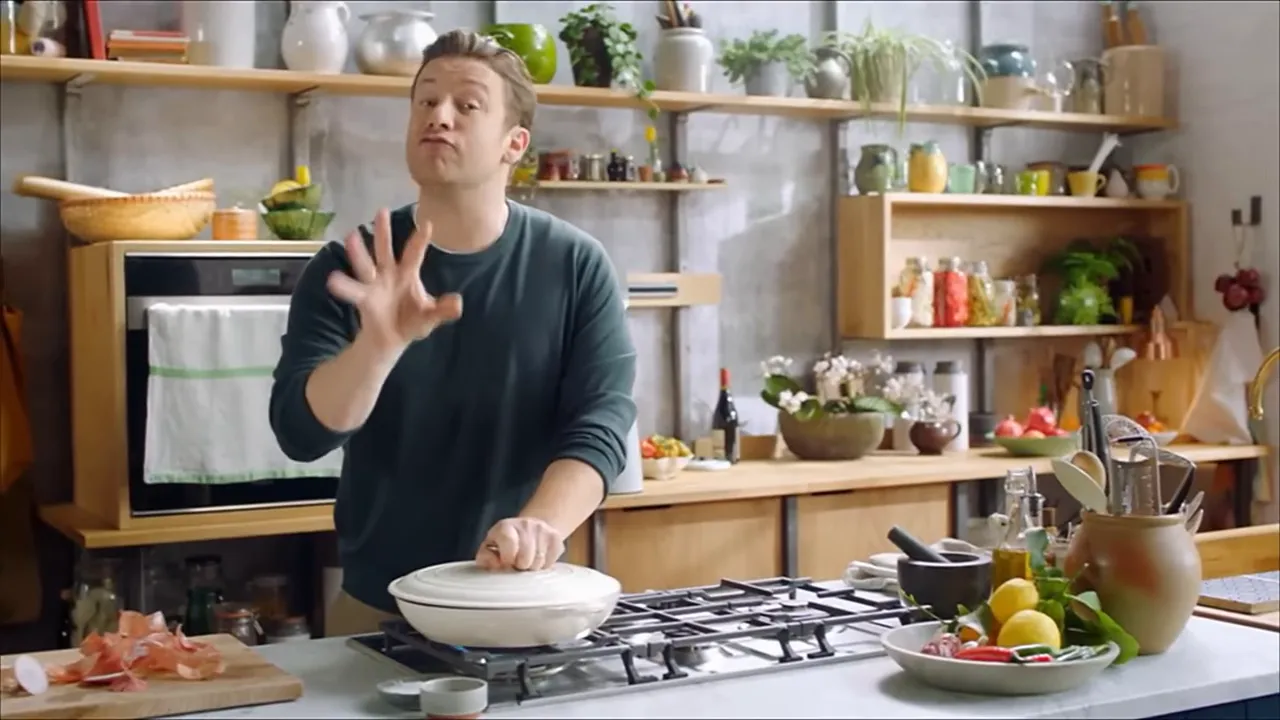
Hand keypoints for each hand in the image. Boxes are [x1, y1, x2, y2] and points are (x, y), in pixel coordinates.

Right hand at [326, 208, 461, 354]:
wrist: (392, 339)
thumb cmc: (413, 321)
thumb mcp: (431, 316)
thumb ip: (443, 310)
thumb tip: (458, 303)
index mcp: (407, 274)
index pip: (415, 254)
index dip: (420, 240)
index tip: (428, 223)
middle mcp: (389, 274)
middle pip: (385, 250)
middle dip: (383, 232)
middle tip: (382, 211)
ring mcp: (374, 285)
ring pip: (366, 265)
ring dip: (359, 252)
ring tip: (350, 236)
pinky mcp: (364, 299)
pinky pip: (354, 292)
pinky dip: (345, 287)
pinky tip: (333, 280)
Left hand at [475, 517, 564, 571]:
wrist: (531, 527)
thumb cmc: (505, 544)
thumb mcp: (489, 548)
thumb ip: (486, 558)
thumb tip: (495, 565)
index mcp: (505, 526)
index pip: (509, 542)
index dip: (508, 558)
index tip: (507, 564)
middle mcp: (525, 524)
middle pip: (526, 557)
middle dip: (520, 566)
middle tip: (517, 564)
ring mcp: (543, 529)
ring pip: (539, 561)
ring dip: (532, 567)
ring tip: (527, 562)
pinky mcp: (556, 537)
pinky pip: (551, 561)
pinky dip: (544, 565)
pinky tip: (538, 559)